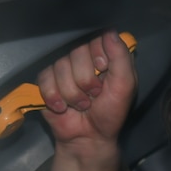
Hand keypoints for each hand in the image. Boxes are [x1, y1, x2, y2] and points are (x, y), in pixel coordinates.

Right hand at [34, 30, 136, 158]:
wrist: (89, 138)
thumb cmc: (110, 112)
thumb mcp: (125, 85)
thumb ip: (121, 56)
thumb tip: (109, 31)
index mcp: (103, 54)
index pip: (95, 36)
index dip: (98, 54)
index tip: (104, 71)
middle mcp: (82, 58)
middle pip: (76, 50)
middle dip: (85, 79)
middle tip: (94, 94)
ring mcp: (63, 68)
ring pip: (60, 66)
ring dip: (72, 92)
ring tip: (81, 104)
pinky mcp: (46, 81)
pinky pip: (45, 78)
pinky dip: (55, 96)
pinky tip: (63, 107)